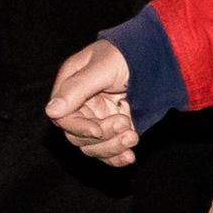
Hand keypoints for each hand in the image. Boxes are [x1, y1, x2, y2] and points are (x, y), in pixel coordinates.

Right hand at [45, 40, 139, 165]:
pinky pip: (110, 150)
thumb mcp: (101, 68)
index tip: (97, 130)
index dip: (77, 127)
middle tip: (124, 122)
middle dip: (101, 136)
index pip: (62, 117)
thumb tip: (51, 112)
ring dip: (112, 147)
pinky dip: (117, 157)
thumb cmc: (128, 54)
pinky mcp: (118, 128)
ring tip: (133, 136)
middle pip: (77, 136)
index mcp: (71, 86)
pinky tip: (129, 157)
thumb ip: (76, 89)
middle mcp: (82, 104)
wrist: (161, 55)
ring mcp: (100, 117)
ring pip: (93, 146)